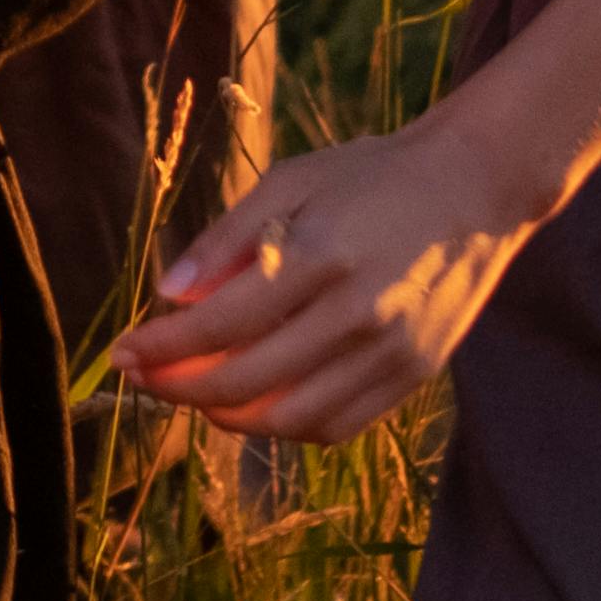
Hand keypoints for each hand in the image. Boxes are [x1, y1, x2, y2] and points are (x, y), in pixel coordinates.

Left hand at [112, 114, 545, 442]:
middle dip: (180, 388)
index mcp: (321, 255)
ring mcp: (391, 352)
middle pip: (247, 380)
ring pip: (289, 417)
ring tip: (196, 394)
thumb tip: (170, 296)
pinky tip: (257, 403)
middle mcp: (358, 313)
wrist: (477, 187)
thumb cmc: (374, 175)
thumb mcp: (292, 179)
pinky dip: (285, 426)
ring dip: (228, 416)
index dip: (163, 348)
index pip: (221, 324)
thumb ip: (228, 238)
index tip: (123, 353)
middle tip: (145, 378)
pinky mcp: (414, 375)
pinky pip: (336, 425)